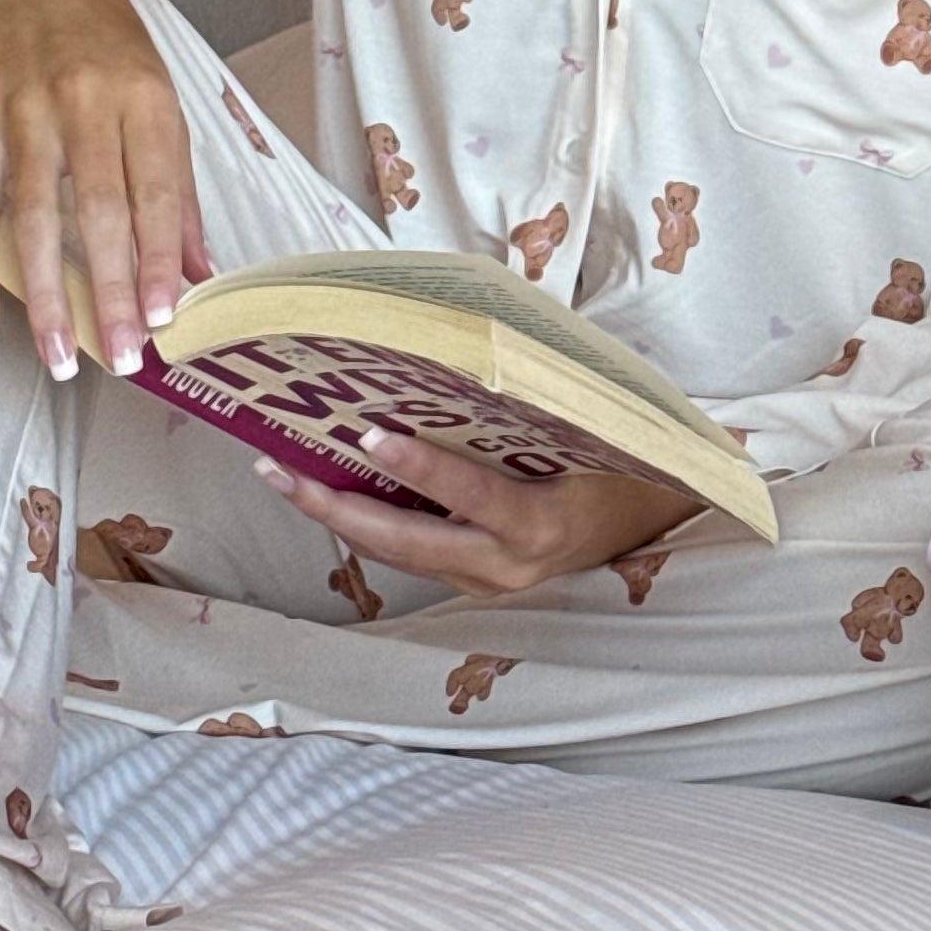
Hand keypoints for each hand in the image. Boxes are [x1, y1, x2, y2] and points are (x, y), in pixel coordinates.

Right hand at [0, 0, 211, 381]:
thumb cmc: (105, 37)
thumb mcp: (159, 94)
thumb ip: (178, 185)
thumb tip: (198, 269)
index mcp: (143, 98)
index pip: (158, 190)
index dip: (161, 259)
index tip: (166, 319)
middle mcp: (86, 104)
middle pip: (99, 211)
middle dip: (110, 291)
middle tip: (122, 356)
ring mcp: (26, 114)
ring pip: (35, 217)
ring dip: (46, 294)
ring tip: (61, 355)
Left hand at [252, 435, 702, 596]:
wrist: (649, 525)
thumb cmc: (618, 465)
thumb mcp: (588, 435)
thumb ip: (531, 406)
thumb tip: (473, 350)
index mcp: (539, 524)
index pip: (471, 498)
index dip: (421, 469)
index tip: (370, 436)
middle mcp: (505, 564)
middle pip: (407, 542)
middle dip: (336, 509)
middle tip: (281, 472)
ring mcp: (486, 580)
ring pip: (397, 553)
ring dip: (338, 517)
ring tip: (283, 476)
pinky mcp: (472, 581)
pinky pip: (411, 553)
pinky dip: (368, 522)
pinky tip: (331, 491)